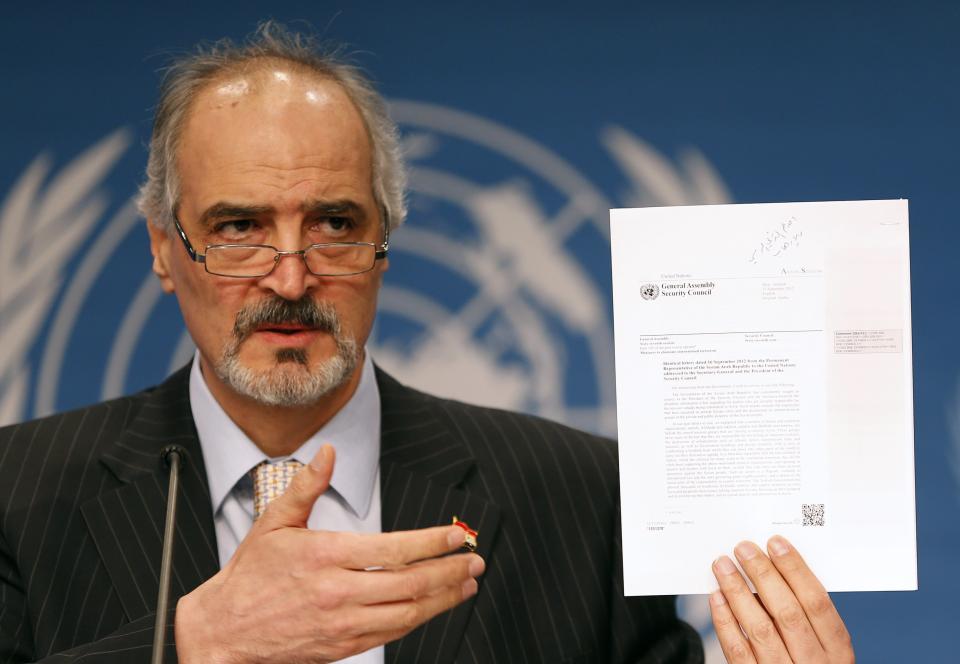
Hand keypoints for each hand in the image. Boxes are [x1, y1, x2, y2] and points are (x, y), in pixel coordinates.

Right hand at [175, 445, 483, 663]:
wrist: (225, 633)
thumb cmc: (250, 575)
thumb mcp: (273, 523)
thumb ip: (306, 486)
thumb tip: (327, 452)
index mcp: (325, 556)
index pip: (393, 549)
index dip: (431, 542)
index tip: (457, 535)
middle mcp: (338, 592)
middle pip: (410, 583)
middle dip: (449, 571)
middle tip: (475, 559)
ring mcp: (343, 623)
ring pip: (408, 612)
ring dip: (444, 597)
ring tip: (468, 582)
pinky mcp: (344, 646)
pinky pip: (393, 633)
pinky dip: (421, 618)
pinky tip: (437, 605)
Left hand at [709, 536, 853, 663]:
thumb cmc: (809, 663)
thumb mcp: (823, 645)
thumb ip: (806, 614)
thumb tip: (773, 567)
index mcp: (837, 650)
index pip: (817, 603)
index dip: (796, 570)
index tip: (775, 544)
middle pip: (787, 612)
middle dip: (763, 575)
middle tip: (744, 548)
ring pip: (759, 629)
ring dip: (738, 591)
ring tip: (723, 566)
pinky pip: (737, 649)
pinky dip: (725, 620)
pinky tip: (717, 597)